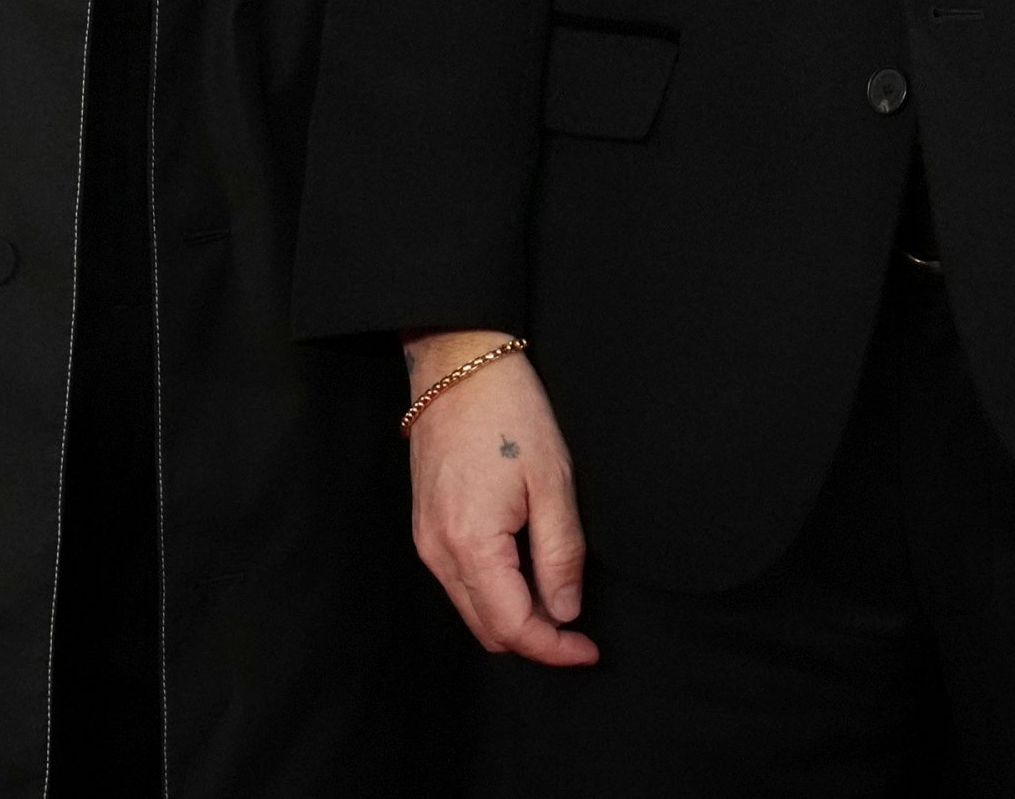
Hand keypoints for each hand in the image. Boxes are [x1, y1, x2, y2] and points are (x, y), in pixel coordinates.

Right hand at [402, 332, 596, 667]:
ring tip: (558, 597)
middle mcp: (438, 552)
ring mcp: (426, 541)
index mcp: (470, 544)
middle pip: (488, 630)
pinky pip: (460, 583)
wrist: (458, 364)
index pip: (513, 627)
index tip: (589, 650)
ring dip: (515, 617)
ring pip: (472, 610)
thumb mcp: (553, 481)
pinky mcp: (426, 527)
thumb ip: (559, 554)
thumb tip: (565, 611)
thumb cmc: (509, 413)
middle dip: (535, 639)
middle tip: (579, 629)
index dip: (554, 648)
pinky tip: (526, 571)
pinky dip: (494, 592)